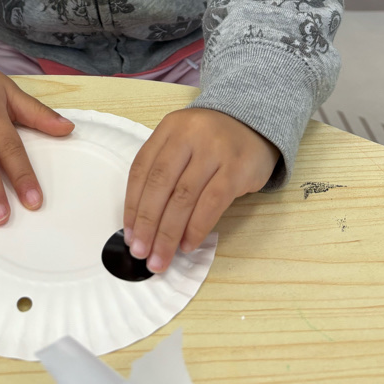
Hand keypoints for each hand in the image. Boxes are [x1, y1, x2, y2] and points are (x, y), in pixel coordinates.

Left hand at [123, 108, 279, 272]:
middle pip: (160, 185)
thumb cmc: (212, 141)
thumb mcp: (182, 142)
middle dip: (147, 224)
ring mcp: (214, 150)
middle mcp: (189, 135)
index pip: (142, 169)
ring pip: (183, 197)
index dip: (132, 205)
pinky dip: (197, 228)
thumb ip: (163, 171)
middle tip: (141, 252)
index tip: (129, 234)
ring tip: (161, 257)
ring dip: (169, 233)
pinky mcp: (237, 168)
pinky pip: (212, 203)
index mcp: (169, 128)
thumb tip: (143, 223)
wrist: (254, 125)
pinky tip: (188, 244)